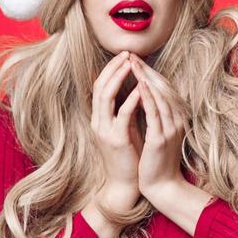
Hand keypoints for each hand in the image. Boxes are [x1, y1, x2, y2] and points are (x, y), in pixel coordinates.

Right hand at [89, 51, 143, 212]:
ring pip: (106, 98)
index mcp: (100, 118)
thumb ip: (125, 111)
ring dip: (118, 79)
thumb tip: (135, 90)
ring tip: (130, 65)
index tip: (124, 55)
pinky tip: (139, 91)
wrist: (126, 184)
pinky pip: (121, 116)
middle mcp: (98, 122)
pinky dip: (129, 101)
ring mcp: (105, 131)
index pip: (101, 86)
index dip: (111, 69)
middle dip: (113, 68)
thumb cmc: (130, 156)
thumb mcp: (125, 129)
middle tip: (126, 53)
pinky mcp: (116, 140)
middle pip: (100, 87)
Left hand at [127, 54, 190, 202]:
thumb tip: (144, 98)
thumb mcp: (158, 134)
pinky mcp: (161, 139)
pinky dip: (148, 98)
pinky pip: (155, 114)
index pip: (163, 90)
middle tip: (132, 55)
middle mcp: (176, 121)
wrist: (162, 187)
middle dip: (146, 71)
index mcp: (175, 119)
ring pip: (160, 97)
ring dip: (146, 79)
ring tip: (134, 64)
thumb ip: (156, 116)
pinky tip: (141, 86)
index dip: (150, 73)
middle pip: (163, 89)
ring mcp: (170, 129)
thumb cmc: (157, 162)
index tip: (135, 61)